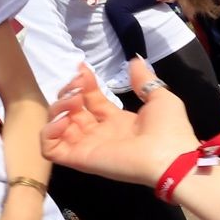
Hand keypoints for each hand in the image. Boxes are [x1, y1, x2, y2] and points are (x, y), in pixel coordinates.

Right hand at [43, 59, 198, 186]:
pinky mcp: (79, 158)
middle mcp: (99, 133)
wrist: (171, 156)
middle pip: (70, 111)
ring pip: (56, 127)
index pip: (90, 100)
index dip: (84, 83)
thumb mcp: (159, 96)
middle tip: (79, 85)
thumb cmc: (169, 128)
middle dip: (68, 92)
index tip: (82, 69)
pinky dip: (49, 132)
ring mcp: (87, 146)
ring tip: (74, 101)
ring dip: (57, 108)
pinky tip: (64, 120)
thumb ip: (144, 80)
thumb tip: (135, 61)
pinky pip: (50, 148)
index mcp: (117, 121)